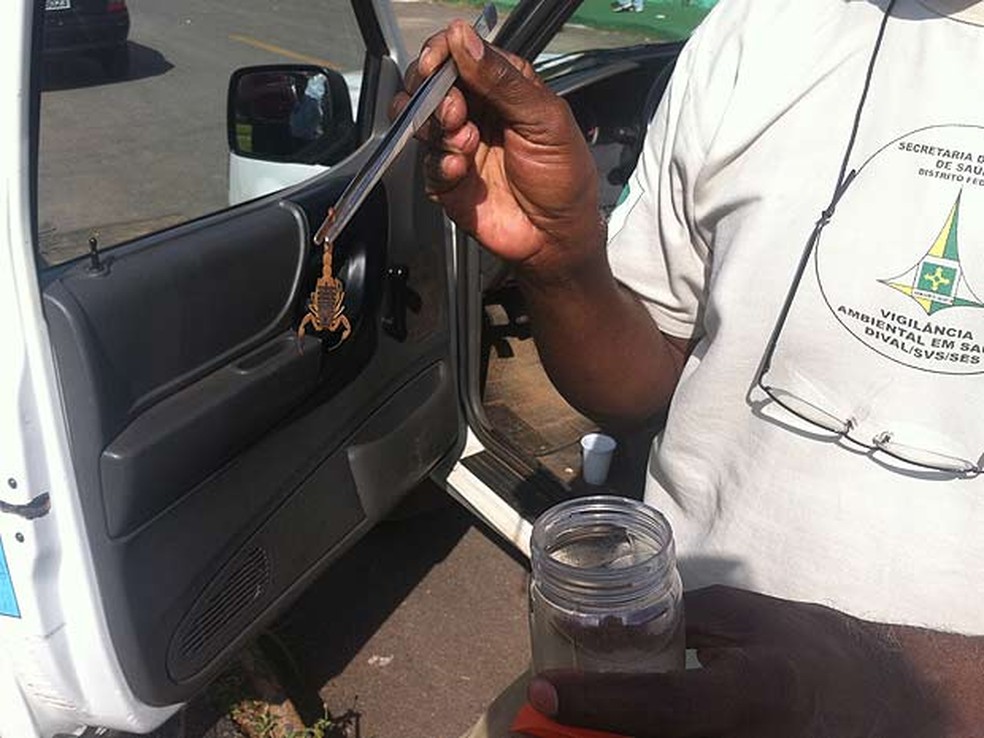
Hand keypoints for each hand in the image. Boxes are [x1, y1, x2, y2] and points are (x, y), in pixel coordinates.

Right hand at [391, 21, 602, 276]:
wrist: (558, 238)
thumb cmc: (564, 178)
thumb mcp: (544, 120)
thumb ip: (502, 79)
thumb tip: (463, 37)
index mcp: (502, 87)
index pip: (460, 54)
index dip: (442, 54)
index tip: (438, 64)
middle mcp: (476, 112)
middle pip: (429, 84)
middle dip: (432, 94)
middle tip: (454, 111)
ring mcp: (459, 146)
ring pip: (419, 121)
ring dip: (435, 128)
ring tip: (464, 142)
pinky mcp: (447, 179)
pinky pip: (426, 163)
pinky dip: (440, 164)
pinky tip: (461, 170)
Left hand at [528, 586, 943, 736]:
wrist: (889, 710)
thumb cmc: (820, 654)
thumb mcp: (753, 618)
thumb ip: (685, 616)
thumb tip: (616, 627)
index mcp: (750, 698)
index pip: (659, 706)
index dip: (595, 700)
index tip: (544, 690)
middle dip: (590, 731)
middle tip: (544, 716)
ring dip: (612, 735)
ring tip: (571, 719)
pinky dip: (644, 737)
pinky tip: (619, 724)